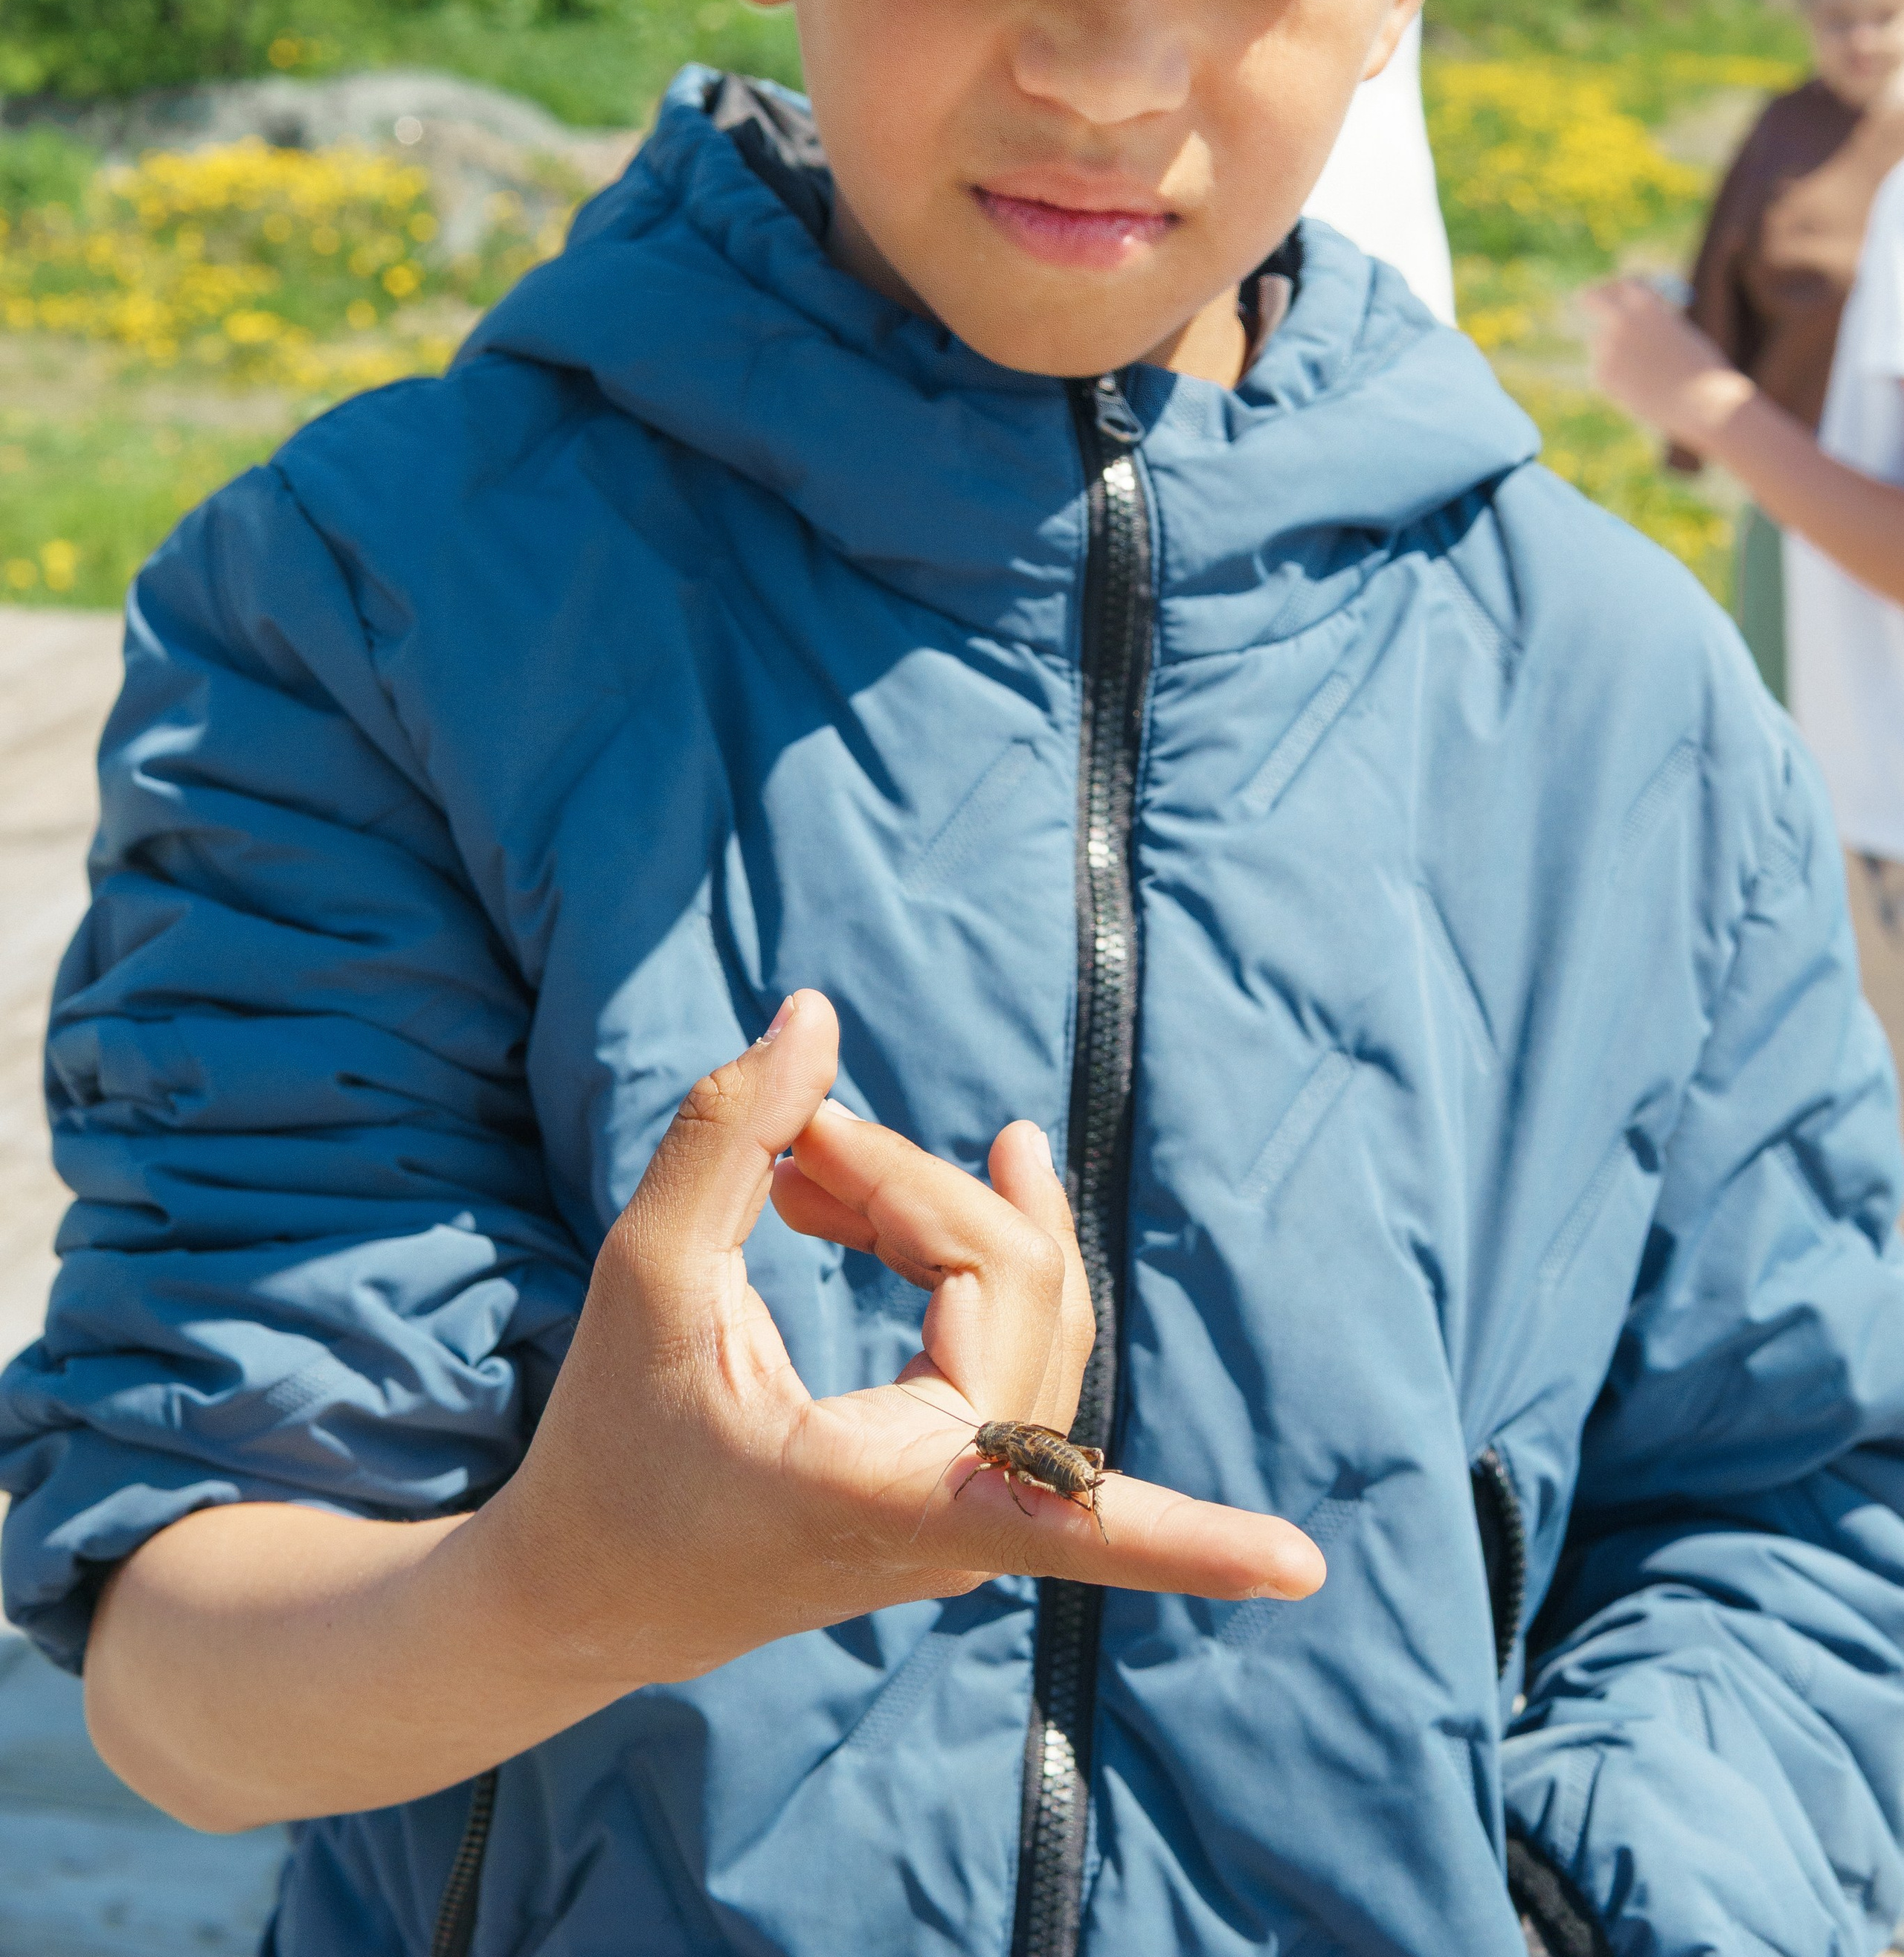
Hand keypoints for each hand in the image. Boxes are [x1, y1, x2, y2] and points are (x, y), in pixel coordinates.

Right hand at [475, 990, 1322, 1691]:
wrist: (584, 1584)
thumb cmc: (610, 1446)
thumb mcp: (646, 1277)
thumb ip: (730, 1137)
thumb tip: (816, 1017)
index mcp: (891, 1495)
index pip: (1073, 1513)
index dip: (1199, 1543)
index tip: (1309, 1569)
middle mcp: (956, 1514)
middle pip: (1014, 1283)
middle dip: (916, 1186)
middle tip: (800, 1139)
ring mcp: (967, 1502)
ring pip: (1025, 1300)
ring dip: (937, 1207)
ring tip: (819, 1151)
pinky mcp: (958, 1478)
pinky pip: (1007, 1334)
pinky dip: (941, 1247)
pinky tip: (864, 1195)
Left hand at [1580, 276, 1751, 453]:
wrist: (1704, 405)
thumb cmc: (1702, 369)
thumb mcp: (1681, 332)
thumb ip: (1654, 318)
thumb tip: (1636, 313)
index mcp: (1646, 303)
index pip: (1623, 283)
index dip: (1624, 289)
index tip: (1624, 297)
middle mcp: (1620, 320)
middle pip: (1589, 297)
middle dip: (1595, 301)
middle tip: (1604, 315)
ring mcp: (1606, 347)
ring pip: (1602, 341)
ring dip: (1618, 351)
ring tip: (1653, 375)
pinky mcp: (1601, 374)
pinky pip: (1604, 368)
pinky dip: (1618, 376)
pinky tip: (1645, 390)